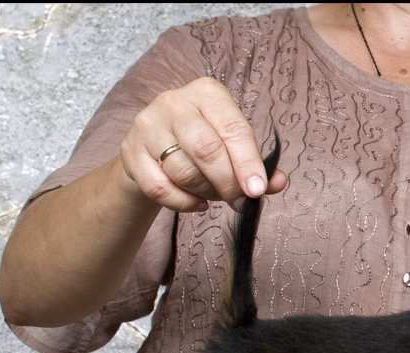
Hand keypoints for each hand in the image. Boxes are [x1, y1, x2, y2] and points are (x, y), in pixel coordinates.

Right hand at [118, 77, 286, 212]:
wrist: (153, 151)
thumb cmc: (202, 145)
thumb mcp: (232, 147)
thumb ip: (257, 166)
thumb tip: (278, 183)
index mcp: (208, 93)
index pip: (233, 129)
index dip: (248, 163)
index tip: (257, 190)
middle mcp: (174, 102)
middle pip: (207, 150)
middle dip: (228, 183)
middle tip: (239, 201)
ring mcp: (148, 125)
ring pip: (183, 171)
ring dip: (206, 193)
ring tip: (214, 195)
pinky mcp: (130, 152)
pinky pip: (160, 188)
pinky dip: (183, 203)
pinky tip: (196, 203)